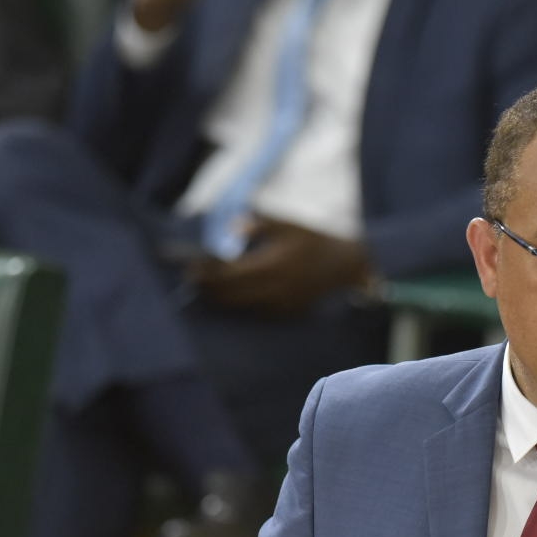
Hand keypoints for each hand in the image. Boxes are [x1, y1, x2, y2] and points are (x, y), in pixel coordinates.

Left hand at [189, 218, 370, 312]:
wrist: (346, 266)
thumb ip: (258, 225)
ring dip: (221, 299)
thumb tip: (232, 229)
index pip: (228, 274)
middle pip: (230, 295)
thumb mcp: (287, 224)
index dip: (206, 274)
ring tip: (205, 289)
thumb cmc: (314, 240)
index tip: (190, 268)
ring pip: (240, 306)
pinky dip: (240, 305)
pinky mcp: (287, 312)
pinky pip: (256, 311)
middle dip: (208, 289)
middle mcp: (273, 289)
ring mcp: (280, 304)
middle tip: (192, 280)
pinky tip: (230, 297)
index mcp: (271, 265)